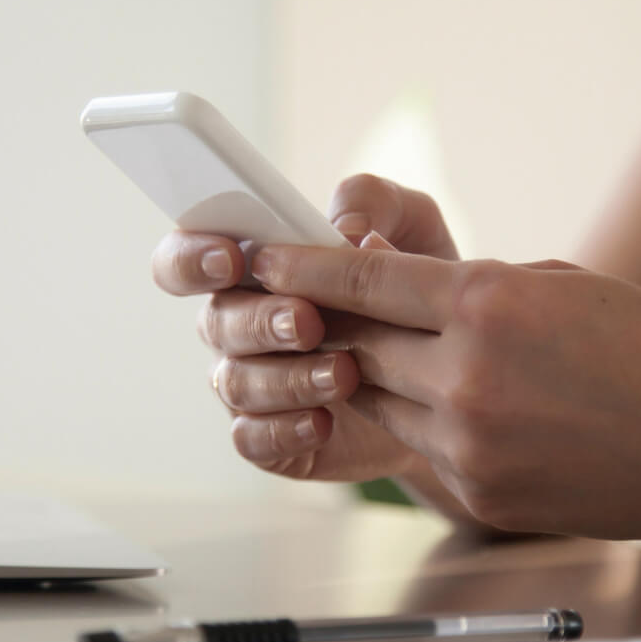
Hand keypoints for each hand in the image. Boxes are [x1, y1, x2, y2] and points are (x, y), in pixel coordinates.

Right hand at [150, 175, 458, 481]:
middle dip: (260, 321)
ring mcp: (251, 384)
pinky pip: (252, 438)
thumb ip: (374, 202)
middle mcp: (238, 325)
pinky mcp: (272, 438)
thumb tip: (344, 228)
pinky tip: (324, 421)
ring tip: (343, 374)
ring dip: (286, 378)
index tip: (230, 259)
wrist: (454, 373)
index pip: (185, 256)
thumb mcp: (412, 227)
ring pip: (236, 383)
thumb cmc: (416, 287)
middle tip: (309, 321)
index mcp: (251, 268)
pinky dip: (285, 430)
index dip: (191, 258)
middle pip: (215, 322)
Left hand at [246, 243, 640, 537]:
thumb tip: (407, 292)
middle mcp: (466, 375)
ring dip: (380, 380)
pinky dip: (429, 426)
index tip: (260, 259)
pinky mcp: (479, 493)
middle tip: (314, 312)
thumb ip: (475, 288)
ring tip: (411, 362)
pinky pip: (423, 450)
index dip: (301, 267)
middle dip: (331, 327)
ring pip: (381, 402)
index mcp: (486, 304)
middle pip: (355, 346)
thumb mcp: (560, 285)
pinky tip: (474, 413)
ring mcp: (469, 442)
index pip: (362, 280)